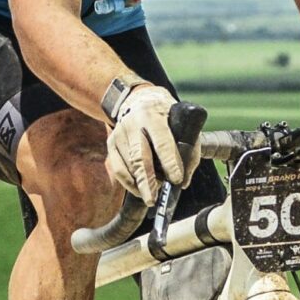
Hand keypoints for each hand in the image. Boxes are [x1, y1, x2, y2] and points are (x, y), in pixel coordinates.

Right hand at [105, 83, 199, 203]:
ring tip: (152, 193)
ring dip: (140, 183)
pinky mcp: (111, 143)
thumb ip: (188, 151)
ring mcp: (119, 133)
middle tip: (153, 200)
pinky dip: (129, 182)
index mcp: (154, 115)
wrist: (138, 99)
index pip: (162, 141)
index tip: (176, 180)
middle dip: (147, 181)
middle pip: (139, 157)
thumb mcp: (181, 124)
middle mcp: (133, 123)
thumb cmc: (165, 116)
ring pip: (128, 166)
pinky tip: (139, 189)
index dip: (170, 162)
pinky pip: (118, 169)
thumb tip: (183, 182)